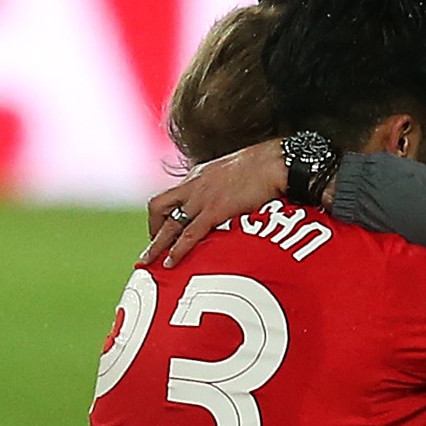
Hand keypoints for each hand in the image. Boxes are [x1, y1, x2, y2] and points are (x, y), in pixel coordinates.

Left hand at [143, 139, 285, 267]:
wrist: (276, 162)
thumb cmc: (264, 166)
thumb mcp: (234, 171)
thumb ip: (224, 185)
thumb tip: (230, 198)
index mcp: (198, 175)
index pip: (171, 196)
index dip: (162, 215)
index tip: (163, 231)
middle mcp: (194, 185)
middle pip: (158, 206)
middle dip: (152, 229)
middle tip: (153, 249)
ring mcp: (202, 198)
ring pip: (169, 224)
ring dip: (157, 245)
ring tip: (149, 262)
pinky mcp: (215, 210)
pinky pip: (190, 234)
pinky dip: (178, 250)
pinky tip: (171, 262)